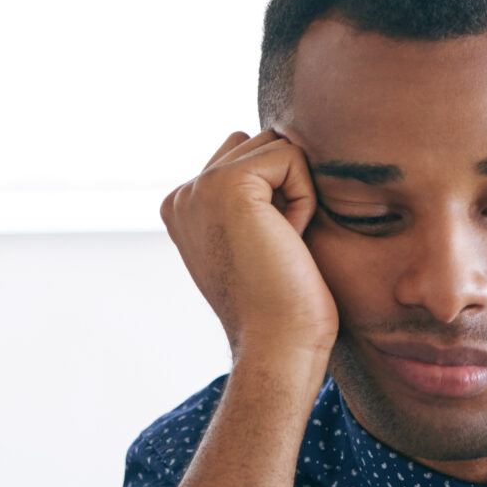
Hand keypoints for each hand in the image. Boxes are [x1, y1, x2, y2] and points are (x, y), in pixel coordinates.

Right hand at [160, 131, 338, 372]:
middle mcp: (183, 195)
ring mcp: (200, 187)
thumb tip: (276, 147)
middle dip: (284, 188)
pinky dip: (304, 199)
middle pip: (259, 144)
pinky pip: (292, 157)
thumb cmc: (281, 305)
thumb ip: (249, 197)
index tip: (264, 251)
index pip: (244, 158)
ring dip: (295, 192)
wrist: (276, 343)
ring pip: (276, 146)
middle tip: (275, 247)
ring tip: (279, 243)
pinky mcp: (228, 183)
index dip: (274, 197)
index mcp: (182, 209)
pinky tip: (287, 239)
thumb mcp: (254, 242)